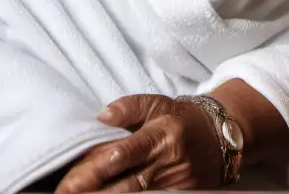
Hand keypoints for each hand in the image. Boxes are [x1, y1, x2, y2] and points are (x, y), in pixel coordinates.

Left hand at [54, 94, 223, 192]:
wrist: (220, 136)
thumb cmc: (181, 119)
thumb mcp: (157, 103)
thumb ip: (128, 107)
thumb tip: (100, 116)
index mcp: (159, 136)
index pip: (121, 155)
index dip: (93, 170)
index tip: (69, 180)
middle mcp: (167, 163)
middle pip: (125, 185)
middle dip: (93, 193)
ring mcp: (176, 184)